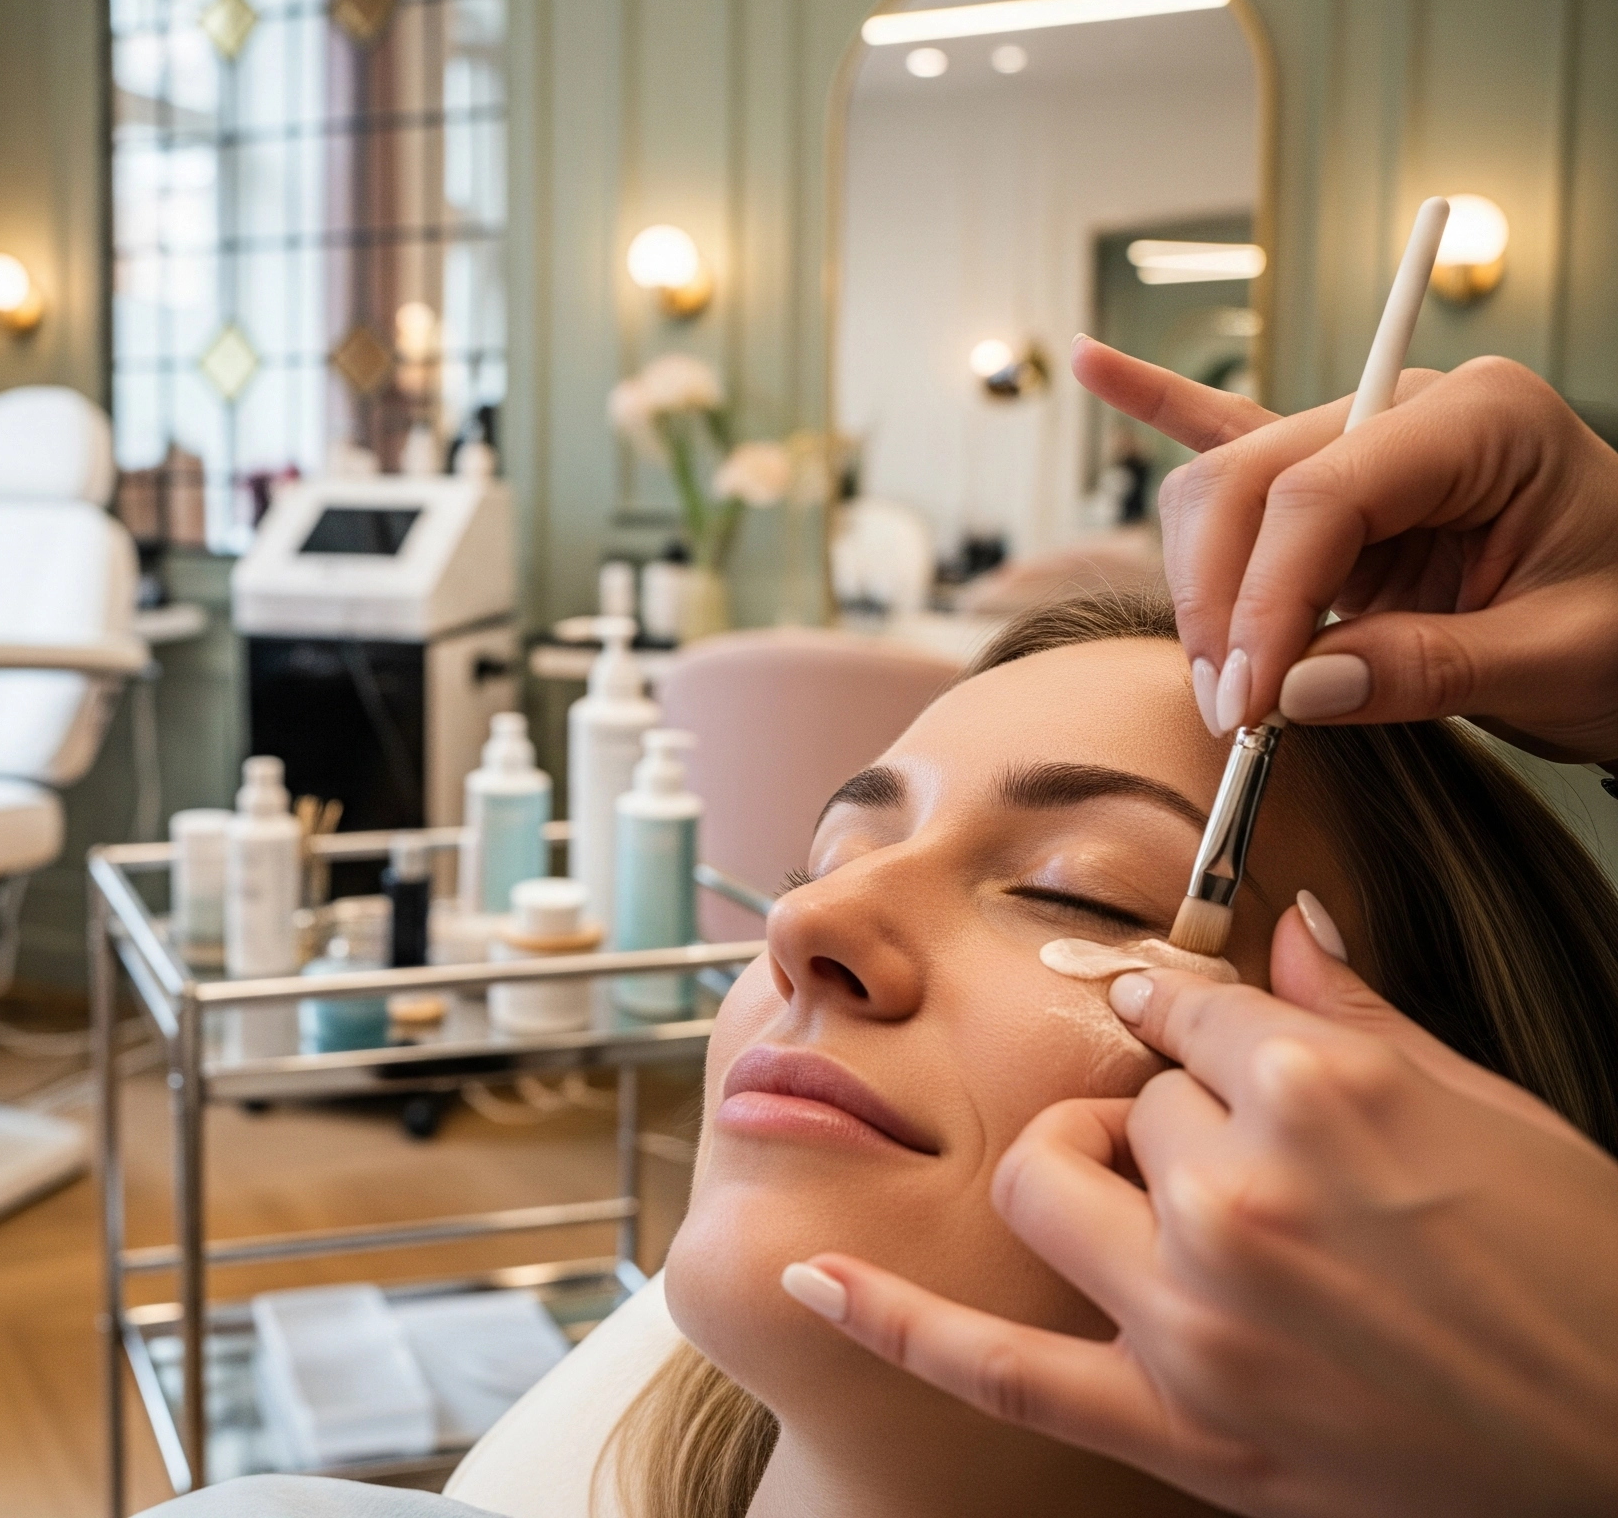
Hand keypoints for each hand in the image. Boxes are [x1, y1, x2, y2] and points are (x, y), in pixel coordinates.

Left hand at [779, 907, 1617, 1517]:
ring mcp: (1200, 1320)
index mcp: (1322, 1094)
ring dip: (1085, 1181)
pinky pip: (997, 1368)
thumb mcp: (1493, 1111)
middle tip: (1250, 1166)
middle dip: (1167, 1117)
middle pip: (1118, 1098)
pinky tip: (815, 1275)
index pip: (1182, 1005)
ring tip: (1163, 1209)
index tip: (1209, 1046)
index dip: (1198, 1029)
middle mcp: (1244, 1197)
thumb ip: (1359, 1011)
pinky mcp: (1186, 1432)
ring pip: (1044, 1185)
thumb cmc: (1586, 1273)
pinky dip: (895, 1319)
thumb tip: (1282, 923)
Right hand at [1072, 336, 1617, 762]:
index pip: (1321, 496)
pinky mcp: (1334, 484)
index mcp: (1482, 419)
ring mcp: (1363, 435)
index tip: (1252, 701)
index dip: (1267, 600)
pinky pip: (1228, 435)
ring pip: (1220, 487)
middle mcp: (1408, 408)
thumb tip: (1296, 693)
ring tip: (1227, 681)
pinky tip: (1096, 363)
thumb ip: (1428, 670)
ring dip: (1200, 584)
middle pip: (1248, 482)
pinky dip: (1161, 406)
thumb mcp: (1560, 660)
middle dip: (1221, 601)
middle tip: (1236, 709)